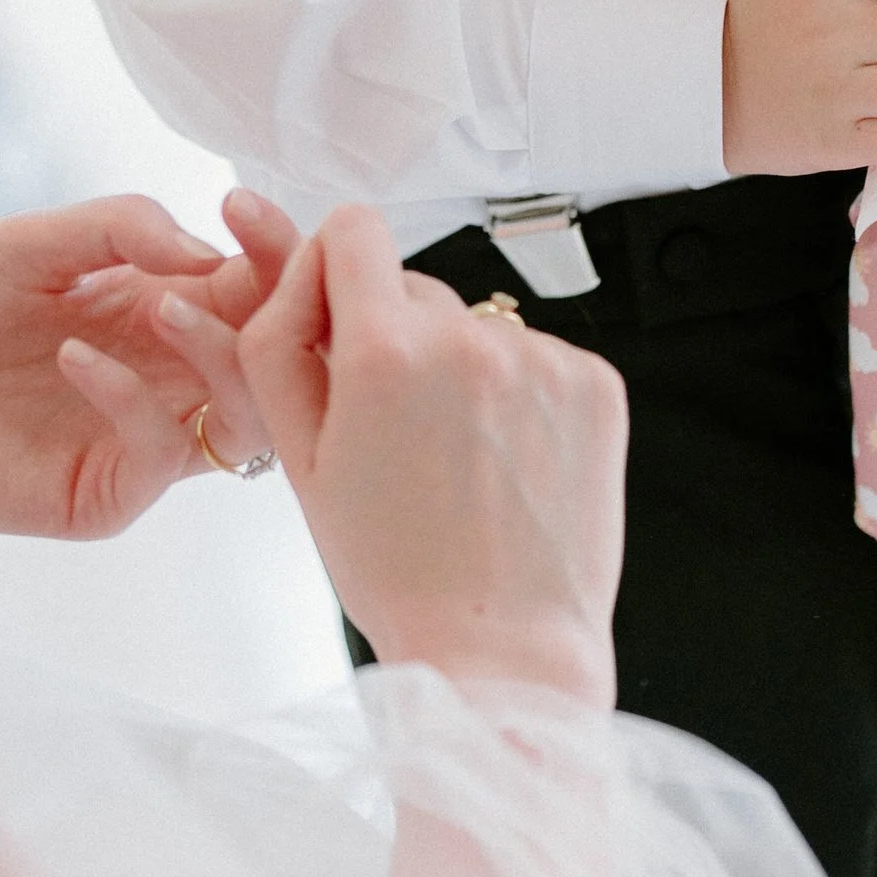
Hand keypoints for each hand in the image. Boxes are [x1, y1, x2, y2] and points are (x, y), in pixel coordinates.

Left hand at [0, 188, 299, 539]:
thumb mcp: (25, 241)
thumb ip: (122, 227)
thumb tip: (214, 250)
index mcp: (151, 307)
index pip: (253, 287)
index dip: (274, 251)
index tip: (249, 210)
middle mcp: (158, 376)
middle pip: (268, 355)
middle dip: (273, 306)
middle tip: (238, 263)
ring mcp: (132, 440)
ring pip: (243, 418)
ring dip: (223, 357)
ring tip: (162, 309)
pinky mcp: (99, 495)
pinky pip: (159, 455)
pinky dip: (135, 400)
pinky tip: (75, 356)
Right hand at [238, 207, 624, 702]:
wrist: (502, 648)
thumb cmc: (395, 569)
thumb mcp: (299, 459)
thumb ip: (280, 343)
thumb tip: (304, 268)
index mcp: (384, 350)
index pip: (353, 228)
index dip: (334, 271)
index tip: (338, 321)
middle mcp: (469, 338)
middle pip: (413, 287)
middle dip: (394, 340)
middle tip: (395, 431)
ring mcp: (542, 357)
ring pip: (476, 326)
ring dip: (459, 370)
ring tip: (456, 460)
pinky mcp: (595, 382)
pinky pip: (537, 354)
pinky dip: (517, 395)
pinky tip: (504, 462)